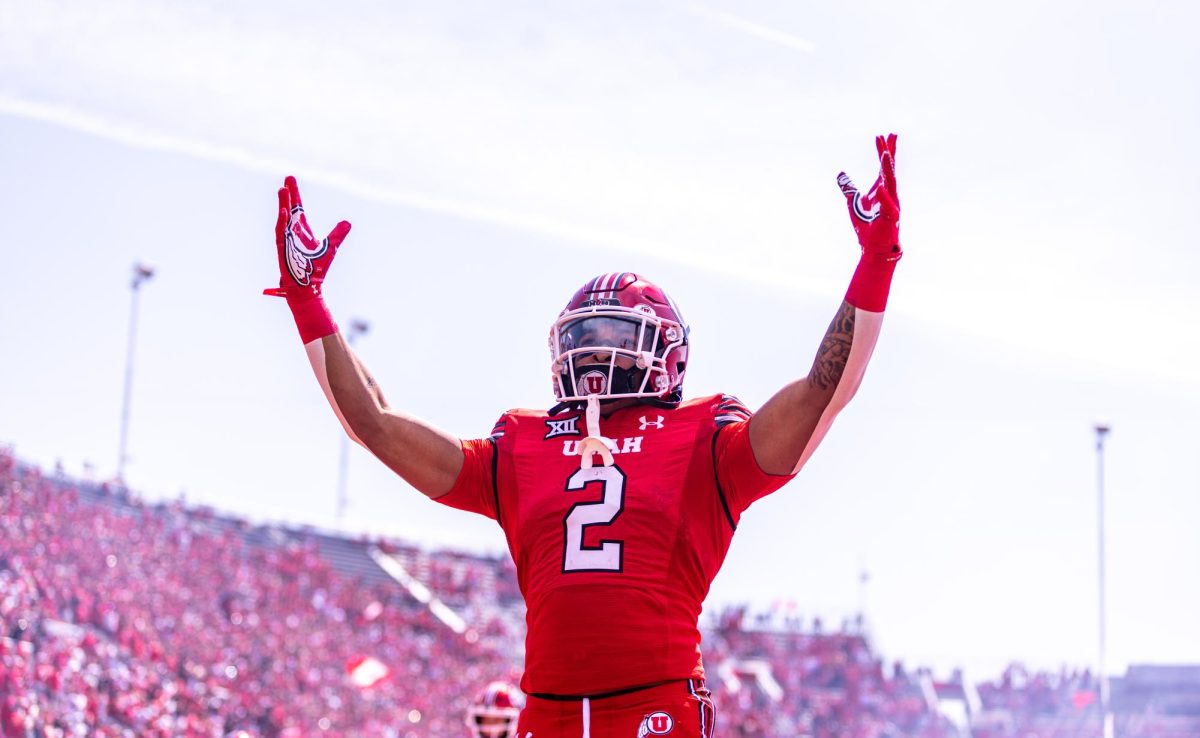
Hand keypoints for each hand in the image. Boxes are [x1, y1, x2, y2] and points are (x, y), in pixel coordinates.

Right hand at [264, 176, 351, 298]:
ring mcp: (286, 240)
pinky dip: (282, 222)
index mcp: (302, 231)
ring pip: (283, 219)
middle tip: (287, 179)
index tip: (290, 180)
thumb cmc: (317, 270)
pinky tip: (284, 211)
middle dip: (288, 195)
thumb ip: (338, 234)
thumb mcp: (330, 247)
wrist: (308, 288)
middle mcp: (292, 233)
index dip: (295, 195)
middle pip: (289, 210)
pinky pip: (281, 233)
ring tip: (283, 190)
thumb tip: (347, 223)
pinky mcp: (283, 249)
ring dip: (283, 204)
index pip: (298, 209)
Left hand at [837, 134, 900, 260]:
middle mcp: (889, 194)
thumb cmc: (867, 226)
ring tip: (885, 154)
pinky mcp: (890, 219)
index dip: (882, 151)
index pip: (882, 167)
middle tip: (889, 135)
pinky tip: (879, 187)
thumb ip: (849, 188)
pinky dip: (883, 198)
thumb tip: (841, 174)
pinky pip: (888, 206)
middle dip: (888, 153)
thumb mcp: (853, 202)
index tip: (882, 136)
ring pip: (891, 183)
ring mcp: (891, 205)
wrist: (873, 247)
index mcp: (881, 190)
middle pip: (889, 170)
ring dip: (887, 169)